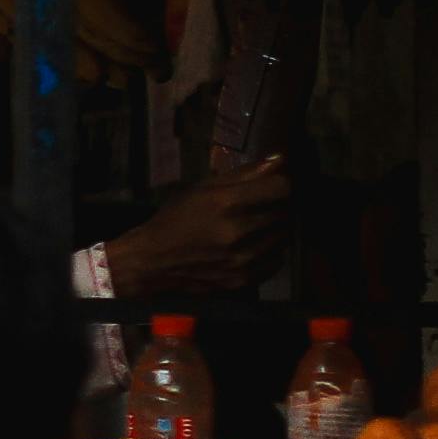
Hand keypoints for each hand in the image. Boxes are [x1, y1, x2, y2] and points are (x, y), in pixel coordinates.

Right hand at [104, 157, 287, 303]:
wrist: (152, 261)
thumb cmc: (176, 218)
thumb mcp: (203, 189)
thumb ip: (244, 174)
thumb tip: (281, 160)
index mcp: (226, 203)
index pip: (281, 187)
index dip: (279, 184)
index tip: (271, 186)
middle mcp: (238, 231)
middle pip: (285, 212)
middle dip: (275, 207)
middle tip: (258, 208)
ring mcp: (243, 259)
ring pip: (283, 237)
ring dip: (273, 230)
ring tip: (253, 228)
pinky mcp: (244, 279)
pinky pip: (276, 260)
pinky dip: (269, 253)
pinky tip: (251, 248)